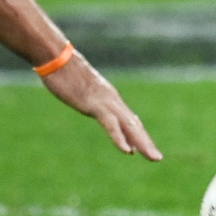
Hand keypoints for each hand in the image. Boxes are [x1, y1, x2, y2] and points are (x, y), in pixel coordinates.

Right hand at [41, 54, 161, 159]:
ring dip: (142, 142)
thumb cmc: (63, 70)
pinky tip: (127, 151)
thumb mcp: (78, 88)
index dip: (136, 134)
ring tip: (153, 157)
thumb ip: (85, 96)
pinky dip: (120, 137)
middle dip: (145, 142)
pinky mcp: (95, 104)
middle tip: (157, 158)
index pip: (127, 119)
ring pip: (129, 125)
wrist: (57, 57)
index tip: (143, 148)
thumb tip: (83, 98)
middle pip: (133, 124)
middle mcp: (112, 99)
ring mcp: (105, 101)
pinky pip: (111, 124)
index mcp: (108, 97)